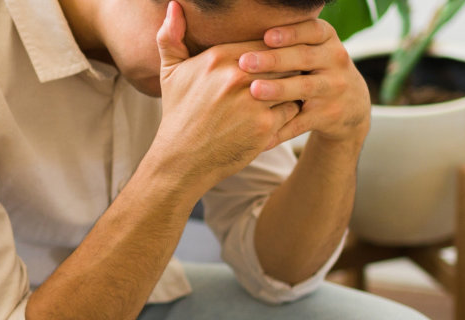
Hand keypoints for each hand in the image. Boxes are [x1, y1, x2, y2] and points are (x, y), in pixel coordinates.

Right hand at [151, 2, 302, 187]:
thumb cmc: (179, 113)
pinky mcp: (264, 126)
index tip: (278, 58)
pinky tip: (281, 113)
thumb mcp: (170, 73)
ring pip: (291, 82)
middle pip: (282, 59)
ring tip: (292, 90)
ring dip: (293, 86)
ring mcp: (252, 102)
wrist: (182, 159)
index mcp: (218, 58)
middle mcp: (236, 76)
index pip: (265, 42)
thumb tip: (174, 5)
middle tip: (293, 72)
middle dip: (288, 66)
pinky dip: (290, 111)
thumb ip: (171, 36)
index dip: (274, 50)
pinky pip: (292, 108)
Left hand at [236, 19, 371, 144]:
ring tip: (254, 91)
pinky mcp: (328, 115)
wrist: (352, 104)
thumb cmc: (318, 69)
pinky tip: (261, 135)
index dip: (290, 33)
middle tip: (245, 62)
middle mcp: (335, 61)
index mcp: (327, 40)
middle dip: (274, 60)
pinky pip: (301, 122)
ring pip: (305, 88)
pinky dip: (280, 130)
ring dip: (279, 89)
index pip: (312, 31)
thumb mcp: (314, 50)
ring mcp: (333, 89)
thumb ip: (289, 42)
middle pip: (304, 58)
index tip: (267, 36)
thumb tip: (245, 35)